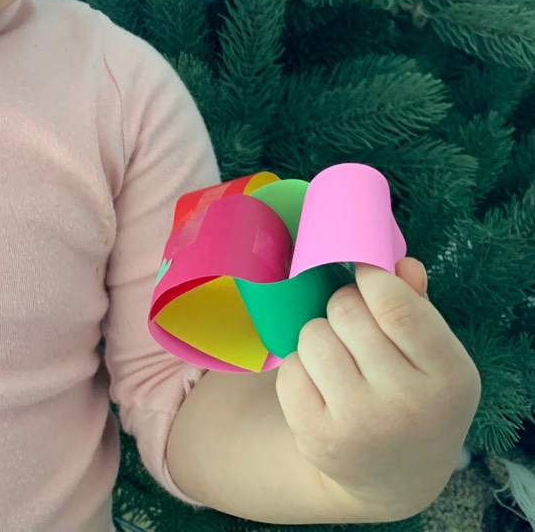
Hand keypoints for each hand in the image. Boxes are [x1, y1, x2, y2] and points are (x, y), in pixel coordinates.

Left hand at [274, 257, 481, 519]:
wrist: (396, 476)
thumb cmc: (415, 393)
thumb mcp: (434, 355)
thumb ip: (416, 304)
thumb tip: (400, 263)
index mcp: (450, 377)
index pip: (396, 305)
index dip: (371, 278)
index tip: (364, 276)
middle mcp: (410, 406)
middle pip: (346, 311)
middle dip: (344, 309)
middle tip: (356, 331)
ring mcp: (362, 427)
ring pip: (313, 335)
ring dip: (320, 338)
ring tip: (341, 361)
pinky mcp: (319, 440)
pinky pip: (290, 370)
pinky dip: (300, 369)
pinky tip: (323, 389)